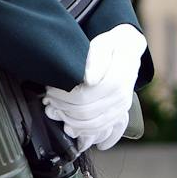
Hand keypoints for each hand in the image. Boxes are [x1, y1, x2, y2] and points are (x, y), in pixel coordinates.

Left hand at [42, 24, 145, 151]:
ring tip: (56, 109)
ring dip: (68, 120)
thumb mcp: (103, 44)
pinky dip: (84, 133)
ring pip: (90, 126)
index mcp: (117, 80)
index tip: (51, 89)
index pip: (83, 97)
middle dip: (62, 108)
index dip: (63, 96)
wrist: (127, 50)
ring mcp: (120, 109)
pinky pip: (101, 131)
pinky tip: (71, 128)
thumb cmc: (111, 46)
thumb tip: (89, 80)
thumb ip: (97, 58)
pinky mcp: (118, 115)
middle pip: (84, 113)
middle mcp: (121, 98)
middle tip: (50, 98)